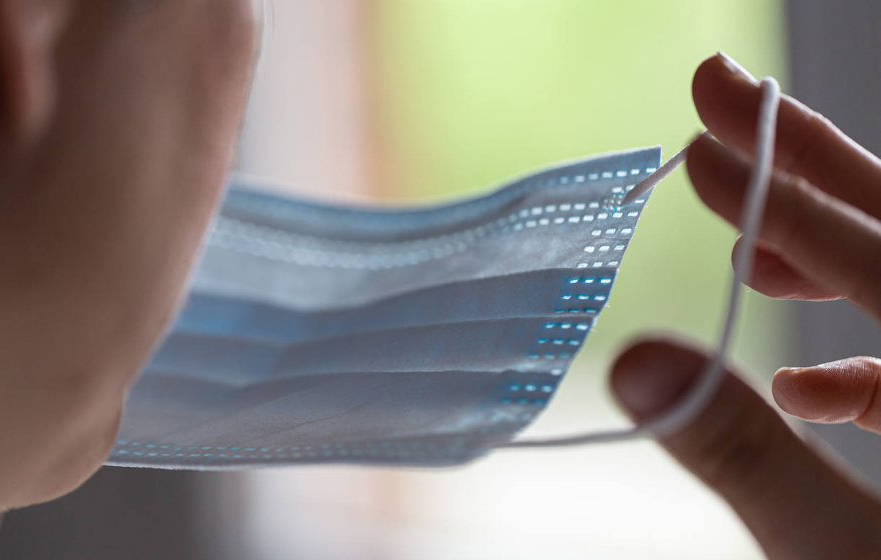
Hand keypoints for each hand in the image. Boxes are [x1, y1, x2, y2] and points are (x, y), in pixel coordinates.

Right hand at [609, 53, 880, 558]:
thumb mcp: (838, 555)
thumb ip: (740, 453)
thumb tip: (636, 359)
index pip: (876, 251)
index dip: (778, 186)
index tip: (701, 128)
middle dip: (804, 168)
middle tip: (719, 103)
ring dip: (828, 257)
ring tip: (743, 237)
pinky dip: (860, 360)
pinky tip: (805, 380)